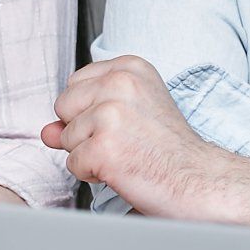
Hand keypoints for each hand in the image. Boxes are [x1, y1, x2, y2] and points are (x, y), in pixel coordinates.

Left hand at [43, 56, 233, 219]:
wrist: (202, 181)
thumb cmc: (171, 150)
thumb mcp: (131, 116)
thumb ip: (83, 115)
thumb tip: (47, 130)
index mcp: (129, 68)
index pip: (74, 84)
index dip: (90, 111)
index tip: (124, 124)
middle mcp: (120, 83)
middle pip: (64, 107)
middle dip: (84, 131)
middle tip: (125, 142)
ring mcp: (111, 114)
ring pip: (66, 138)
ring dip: (90, 155)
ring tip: (128, 155)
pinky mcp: (103, 147)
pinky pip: (73, 164)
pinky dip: (93, 175)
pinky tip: (124, 171)